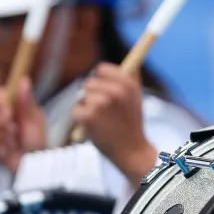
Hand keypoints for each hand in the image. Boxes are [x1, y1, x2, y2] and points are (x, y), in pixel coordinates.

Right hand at [0, 77, 46, 172]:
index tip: (9, 113)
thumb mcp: (35, 120)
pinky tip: (7, 151)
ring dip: (2, 137)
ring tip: (14, 143)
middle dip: (1, 124)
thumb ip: (27, 102)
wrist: (32, 164)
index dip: (0, 102)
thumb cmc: (37, 141)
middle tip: (14, 132)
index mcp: (11, 105)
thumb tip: (24, 79)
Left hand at [73, 62, 156, 183]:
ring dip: (87, 107)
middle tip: (103, 110)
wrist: (131, 150)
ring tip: (101, 120)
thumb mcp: (137, 98)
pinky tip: (94, 127)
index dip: (100, 78)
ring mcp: (100, 104)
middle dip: (93, 96)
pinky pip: (76, 110)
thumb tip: (128, 63)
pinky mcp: (88, 117)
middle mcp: (115, 92)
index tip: (103, 88)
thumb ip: (131, 79)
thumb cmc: (132, 123)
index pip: (102, 69)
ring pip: (82, 97)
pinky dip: (82, 119)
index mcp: (127, 84)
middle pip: (89, 83)